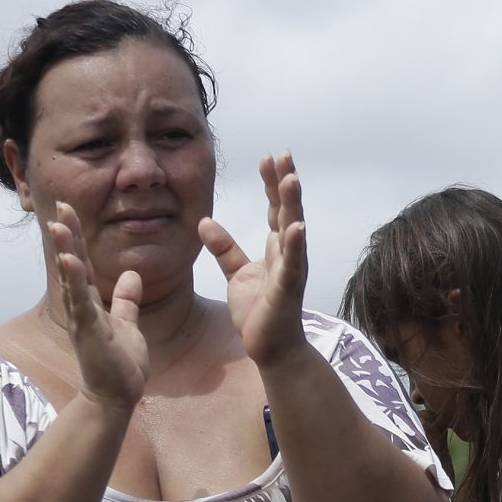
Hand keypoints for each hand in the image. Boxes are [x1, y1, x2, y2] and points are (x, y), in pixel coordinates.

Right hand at [45, 202, 147, 410]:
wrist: (116, 395)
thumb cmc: (120, 363)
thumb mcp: (128, 324)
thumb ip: (126, 301)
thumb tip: (130, 276)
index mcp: (91, 302)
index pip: (82, 263)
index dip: (77, 237)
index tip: (69, 211)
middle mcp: (81, 306)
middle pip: (72, 264)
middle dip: (67, 235)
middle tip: (59, 206)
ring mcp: (82, 318)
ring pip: (71, 278)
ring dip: (65, 251)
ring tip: (58, 225)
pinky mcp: (87, 331)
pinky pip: (80, 301)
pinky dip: (74, 280)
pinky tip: (69, 260)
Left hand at [200, 153, 310, 371]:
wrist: (271, 348)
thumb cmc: (259, 311)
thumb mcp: (236, 272)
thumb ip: (224, 247)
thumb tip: (204, 221)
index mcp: (276, 248)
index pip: (274, 208)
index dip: (271, 183)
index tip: (268, 158)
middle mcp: (288, 253)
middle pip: (286, 210)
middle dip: (284, 182)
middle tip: (283, 154)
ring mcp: (291, 269)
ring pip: (292, 230)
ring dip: (293, 205)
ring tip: (291, 178)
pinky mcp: (287, 289)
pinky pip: (292, 264)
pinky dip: (296, 245)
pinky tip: (297, 226)